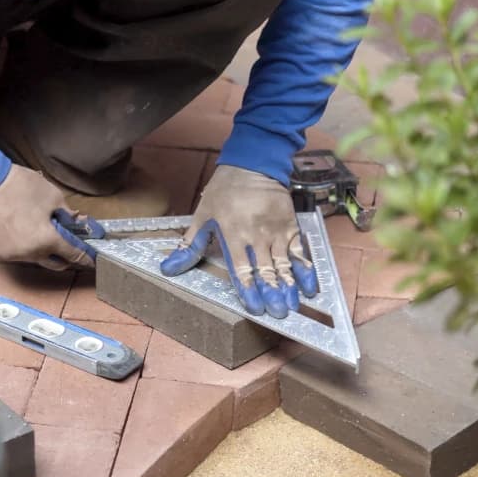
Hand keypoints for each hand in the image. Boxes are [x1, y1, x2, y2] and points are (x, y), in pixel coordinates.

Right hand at [0, 164, 94, 270]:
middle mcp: (32, 254)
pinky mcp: (1, 254)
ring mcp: (15, 256)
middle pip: (57, 264)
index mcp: (48, 240)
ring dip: (45, 250)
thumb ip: (67, 215)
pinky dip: (28, 248)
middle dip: (66, 257)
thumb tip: (74, 222)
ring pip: (38, 259)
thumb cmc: (21, 188)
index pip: (74, 255)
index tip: (93, 259)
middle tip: (70, 244)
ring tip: (44, 232)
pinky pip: (22, 255)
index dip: (86, 257)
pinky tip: (26, 232)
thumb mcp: (52, 196)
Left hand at [159, 165, 317, 317]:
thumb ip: (189, 246)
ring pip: (284, 263)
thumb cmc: (224, 192)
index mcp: (232, 234)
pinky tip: (310, 286)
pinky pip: (300, 250)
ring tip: (292, 306)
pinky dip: (306, 269)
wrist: (254, 163)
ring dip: (289, 286)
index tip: (256, 308)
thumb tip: (168, 268)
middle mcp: (256, 235)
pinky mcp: (291, 225)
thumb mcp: (202, 216)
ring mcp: (276, 231)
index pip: (241, 268)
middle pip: (266, 270)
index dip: (249, 290)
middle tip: (278, 313)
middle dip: (273, 293)